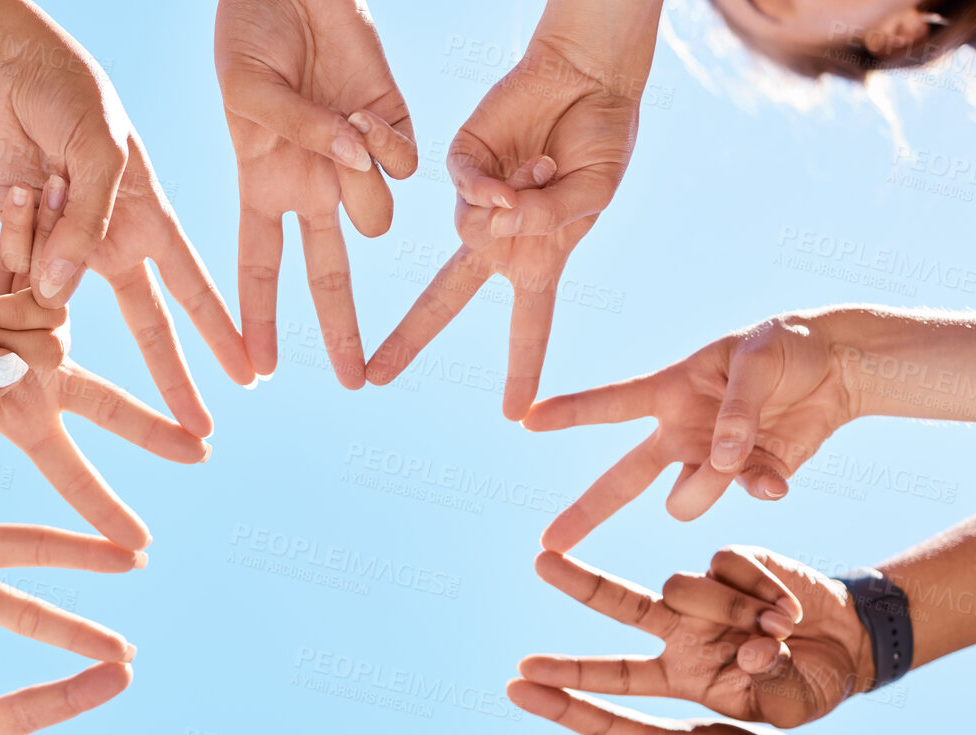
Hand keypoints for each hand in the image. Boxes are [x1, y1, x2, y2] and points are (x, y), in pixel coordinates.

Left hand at [0, 23, 253, 424]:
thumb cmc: (69, 94)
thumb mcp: (97, 154)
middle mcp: (113, 241)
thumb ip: (86, 229)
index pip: (193, 288)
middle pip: (148, 324)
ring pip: (65, 296)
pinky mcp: (21, 243)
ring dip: (53, 269)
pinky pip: (17, 267)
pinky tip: (18, 187)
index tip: (248, 376)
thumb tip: (63, 299)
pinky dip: (14, 236)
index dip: (221, 333)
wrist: (3, 65)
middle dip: (173, 377)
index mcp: (150, 218)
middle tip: (199, 430)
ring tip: (47, 228)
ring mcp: (67, 246)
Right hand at [0, 228, 207, 547]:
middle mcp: (48, 375)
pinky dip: (7, 287)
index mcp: (22, 415)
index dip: (103, 508)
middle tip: (203, 452)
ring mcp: (54, 328)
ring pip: (49, 343)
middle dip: (155, 431)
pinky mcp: (54, 279)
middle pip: (114, 409)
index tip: (140, 546)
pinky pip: (44, 292)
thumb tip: (14, 370)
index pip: (70, 471)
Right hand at [216, 0, 417, 387]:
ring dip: (362, 187)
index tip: (256, 372)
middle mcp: (313, 184)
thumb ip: (296, 135)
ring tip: (339, 128)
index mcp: (262, 184)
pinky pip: (405, 167)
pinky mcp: (395, 127)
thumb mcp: (249, 90)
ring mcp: (356, 160)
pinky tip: (365, 112)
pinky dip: (389, 146)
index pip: (260, 267)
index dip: (256, 321)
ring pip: (376, 216)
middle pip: (329, 275)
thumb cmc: (251, 33)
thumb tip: (351, 162)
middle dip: (341, 327)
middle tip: (352, 380)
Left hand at [366, 30, 641, 418]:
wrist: (590, 78)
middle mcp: (500, 235)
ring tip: (548, 169)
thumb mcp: (591, 195)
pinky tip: (527, 167)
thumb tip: (494, 224)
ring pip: (470, 230)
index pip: (527, 327)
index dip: (523, 370)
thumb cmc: (601, 141)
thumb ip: (548, 220)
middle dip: (410, 337)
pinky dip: (492, 186)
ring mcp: (476, 200)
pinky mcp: (460, 162)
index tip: (514, 414)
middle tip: (374, 378)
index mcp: (538, 258)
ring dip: (516, 206)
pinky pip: (465, 189)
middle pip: (445, 297)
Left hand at [519, 548, 874, 727]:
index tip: (520, 675)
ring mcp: (707, 593)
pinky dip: (761, 588)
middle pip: (618, 604)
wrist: (851, 647)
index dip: (570, 677)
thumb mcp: (787, 706)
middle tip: (540, 560)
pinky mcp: (737, 560)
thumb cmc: (808, 687)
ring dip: (728, 611)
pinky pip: (729, 564)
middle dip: (579, 583)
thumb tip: (751, 654)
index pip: (615, 675)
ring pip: (684, 586)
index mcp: (679, 674)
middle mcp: (681, 630)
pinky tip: (793, 608)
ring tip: (782, 631)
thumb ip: (766, 687)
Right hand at [527, 315, 857, 542]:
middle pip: (621, 480)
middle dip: (585, 512)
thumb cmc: (785, 347)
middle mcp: (680, 433)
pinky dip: (763, 488)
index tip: (525, 418)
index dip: (569, 412)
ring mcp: (713, 461)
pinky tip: (778, 477)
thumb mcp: (758, 361)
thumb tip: (720, 462)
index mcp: (670, 391)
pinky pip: (744, 496)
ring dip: (710, 486)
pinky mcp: (751, 478)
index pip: (610, 405)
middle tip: (549, 545)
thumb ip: (736, 411)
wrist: (838, 369)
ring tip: (744, 458)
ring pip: (687, 499)